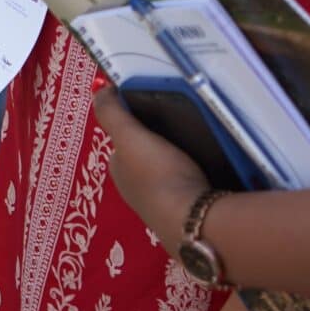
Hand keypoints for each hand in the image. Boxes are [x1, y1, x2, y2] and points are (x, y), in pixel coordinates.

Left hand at [92, 87, 209, 250]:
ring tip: (200, 140)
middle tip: (183, 122)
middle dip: (160, 141)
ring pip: (169, 171)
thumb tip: (100, 90)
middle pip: (147, 157)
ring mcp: (161, 204)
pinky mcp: (187, 212)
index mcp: (120, 172)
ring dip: (180, 158)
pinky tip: (209, 166)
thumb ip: (112, 113)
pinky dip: (196, 174)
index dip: (136, 125)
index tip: (156, 109)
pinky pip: (189, 184)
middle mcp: (136, 190)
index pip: (124, 141)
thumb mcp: (129, 137)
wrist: (194, 220)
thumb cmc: (158, 175)